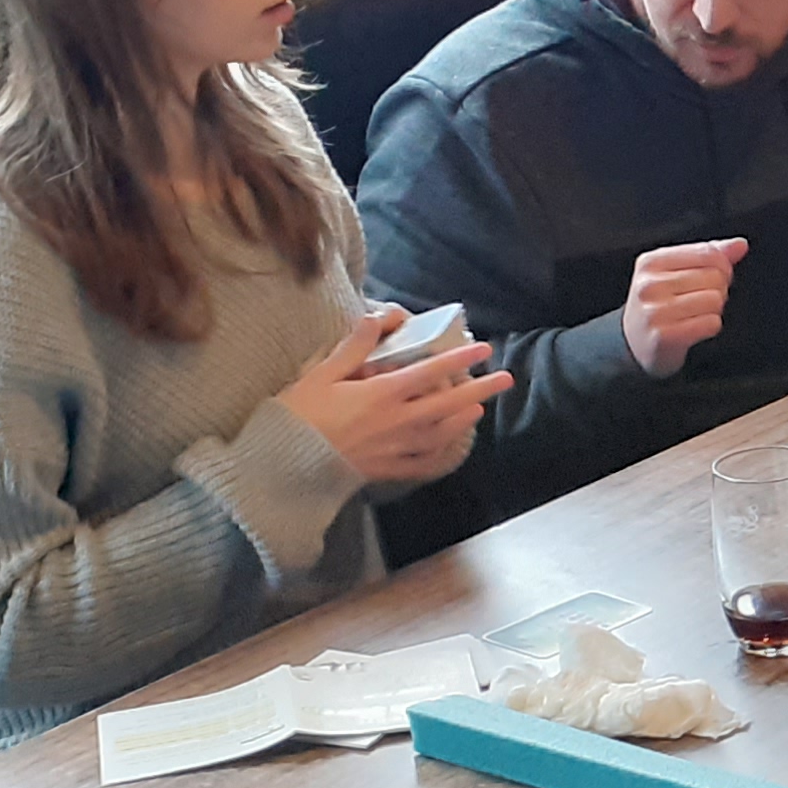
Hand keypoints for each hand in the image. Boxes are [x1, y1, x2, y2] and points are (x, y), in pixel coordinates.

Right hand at [276, 307, 511, 486]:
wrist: (282, 465)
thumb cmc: (298, 414)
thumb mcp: (322, 373)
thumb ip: (354, 346)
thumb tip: (378, 318)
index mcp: (381, 394)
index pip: (430, 372)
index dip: (458, 359)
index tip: (482, 348)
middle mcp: (396, 421)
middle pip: (447, 403)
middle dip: (479, 390)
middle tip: (505, 379)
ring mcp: (394, 448)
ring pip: (440, 433)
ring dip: (462, 420)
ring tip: (479, 409)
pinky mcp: (385, 469)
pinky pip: (422, 463)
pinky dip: (440, 455)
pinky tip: (448, 447)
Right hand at [621, 237, 746, 379]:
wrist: (635, 343)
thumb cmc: (660, 303)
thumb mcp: (676, 272)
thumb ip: (709, 255)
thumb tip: (740, 244)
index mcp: (651, 262)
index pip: (709, 253)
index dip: (723, 267)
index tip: (714, 278)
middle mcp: (649, 285)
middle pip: (714, 276)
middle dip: (718, 289)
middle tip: (701, 300)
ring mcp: (655, 311)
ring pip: (715, 299)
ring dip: (714, 309)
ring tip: (696, 314)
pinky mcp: (665, 336)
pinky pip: (711, 323)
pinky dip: (710, 326)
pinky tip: (695, 328)